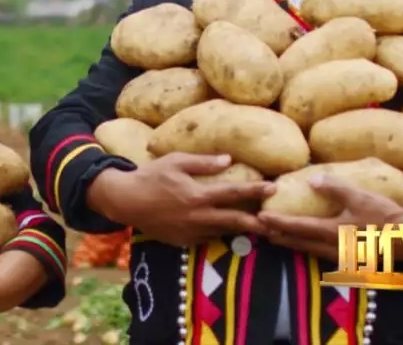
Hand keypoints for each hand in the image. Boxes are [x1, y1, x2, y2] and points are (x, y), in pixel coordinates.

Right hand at [90, 152, 273, 246]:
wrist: (125, 200)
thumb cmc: (151, 176)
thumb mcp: (176, 161)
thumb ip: (203, 162)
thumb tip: (229, 159)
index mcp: (197, 195)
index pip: (234, 193)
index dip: (255, 191)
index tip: (273, 187)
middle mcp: (197, 217)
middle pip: (235, 222)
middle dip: (258, 223)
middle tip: (276, 223)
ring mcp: (190, 232)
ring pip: (222, 233)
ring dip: (239, 230)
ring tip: (257, 227)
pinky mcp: (182, 242)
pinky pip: (205, 238)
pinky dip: (217, 233)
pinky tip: (224, 229)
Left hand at [255, 174, 402, 260]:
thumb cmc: (384, 216)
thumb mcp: (359, 197)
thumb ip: (334, 187)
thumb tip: (311, 179)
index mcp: (331, 232)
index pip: (296, 227)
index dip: (277, 222)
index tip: (260, 217)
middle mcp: (331, 248)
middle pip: (297, 242)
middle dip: (278, 235)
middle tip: (260, 229)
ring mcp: (339, 257)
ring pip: (308, 249)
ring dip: (291, 242)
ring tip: (277, 235)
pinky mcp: (348, 259)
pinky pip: (320, 252)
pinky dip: (307, 246)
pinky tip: (305, 241)